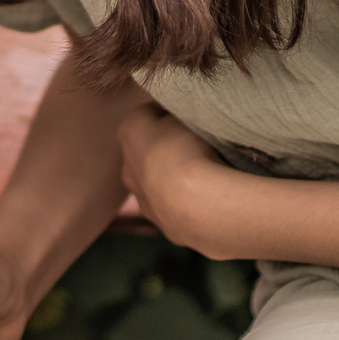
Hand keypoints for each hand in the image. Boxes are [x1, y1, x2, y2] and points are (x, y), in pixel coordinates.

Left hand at [117, 104, 230, 252]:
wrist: (200, 204)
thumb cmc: (192, 148)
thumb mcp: (188, 112)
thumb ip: (182, 111)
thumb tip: (184, 114)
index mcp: (130, 131)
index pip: (149, 113)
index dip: (171, 113)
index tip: (191, 117)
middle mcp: (128, 167)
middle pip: (149, 152)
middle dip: (169, 149)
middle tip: (201, 147)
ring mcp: (144, 201)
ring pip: (159, 185)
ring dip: (177, 181)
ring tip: (211, 177)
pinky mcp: (165, 228)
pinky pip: (176, 210)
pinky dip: (189, 205)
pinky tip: (211, 201)